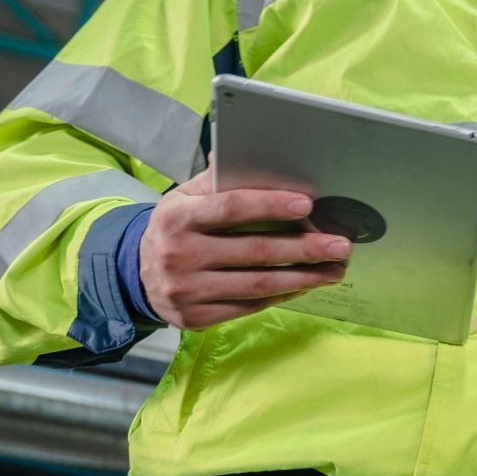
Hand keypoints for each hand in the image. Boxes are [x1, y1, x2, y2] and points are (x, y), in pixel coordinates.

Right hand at [137, 167, 350, 330]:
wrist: (135, 275)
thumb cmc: (175, 228)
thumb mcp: (184, 199)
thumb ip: (218, 181)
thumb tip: (258, 158)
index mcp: (176, 218)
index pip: (231, 208)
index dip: (271, 205)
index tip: (308, 204)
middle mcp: (178, 255)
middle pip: (254, 252)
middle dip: (305, 248)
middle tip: (342, 246)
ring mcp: (185, 290)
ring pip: (257, 285)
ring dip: (303, 278)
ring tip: (335, 271)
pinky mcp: (194, 318)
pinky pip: (248, 307)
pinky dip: (282, 296)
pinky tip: (305, 286)